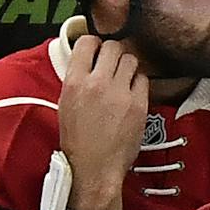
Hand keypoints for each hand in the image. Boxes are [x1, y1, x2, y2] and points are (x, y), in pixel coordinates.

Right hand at [58, 36, 148, 209]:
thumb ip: (77, 78)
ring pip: (130, 59)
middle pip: (112, 46)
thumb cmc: (77, 138)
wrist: (95, 166)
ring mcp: (120, 93)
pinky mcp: (139, 105)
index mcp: (74, 81)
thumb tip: (88, 61)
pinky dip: (138, 82)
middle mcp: (97, 83)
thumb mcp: (65, 103)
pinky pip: (143, 79)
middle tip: (111, 62)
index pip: (87, 42)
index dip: (93, 44)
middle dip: (112, 52)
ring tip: (122, 77)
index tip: (95, 50)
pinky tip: (131, 92)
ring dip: (126, 65)